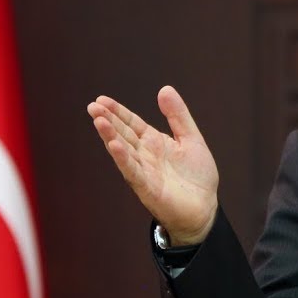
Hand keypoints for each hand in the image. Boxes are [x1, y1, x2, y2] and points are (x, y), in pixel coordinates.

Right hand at [87, 85, 218, 244]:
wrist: (205, 207)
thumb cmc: (196, 176)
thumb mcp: (191, 138)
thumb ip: (178, 116)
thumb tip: (164, 89)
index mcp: (154, 142)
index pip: (132, 123)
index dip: (118, 112)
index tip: (101, 100)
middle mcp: (144, 155)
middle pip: (123, 134)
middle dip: (108, 120)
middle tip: (93, 106)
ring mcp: (144, 171)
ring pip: (124, 151)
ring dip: (110, 136)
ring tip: (98, 120)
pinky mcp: (148, 188)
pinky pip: (134, 171)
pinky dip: (124, 159)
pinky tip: (114, 146)